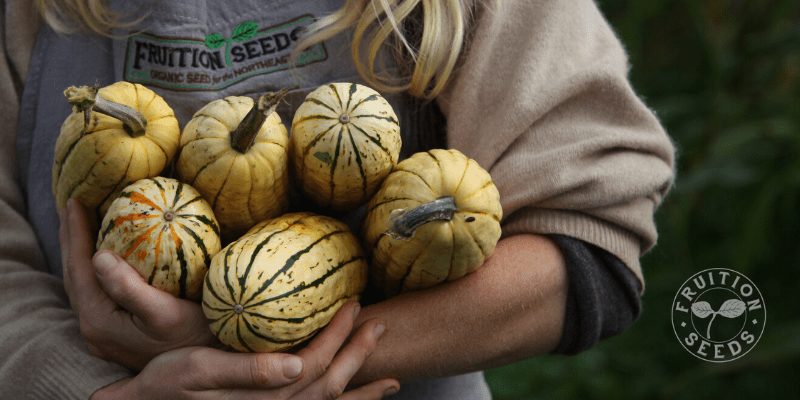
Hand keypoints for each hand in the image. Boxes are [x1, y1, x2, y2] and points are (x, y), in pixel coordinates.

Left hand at [60, 199, 214, 368]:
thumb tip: (98, 256)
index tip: (75, 201)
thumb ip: (129, 287)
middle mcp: (93, 327)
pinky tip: (101, 256)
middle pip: (73, 275)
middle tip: (71, 204)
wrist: (209, 366)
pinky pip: (95, 290)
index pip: (79, 269)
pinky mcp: (114, 330)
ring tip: (79, 224)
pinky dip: (92, 267)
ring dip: (78, 252)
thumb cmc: (194, 336)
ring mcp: (102, 331)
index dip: (75, 234)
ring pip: (82, 283)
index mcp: (99, 320)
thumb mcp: (165, 312)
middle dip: (71, 238)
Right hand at [93, 303, 398, 399]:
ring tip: (390, 378)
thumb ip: (248, 370)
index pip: (314, 365)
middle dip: (357, 355)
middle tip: (379, 324)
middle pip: (330, 385)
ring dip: (360, 389)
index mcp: (264, 397)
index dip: (337, 336)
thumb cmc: (167, 383)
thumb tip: (298, 366)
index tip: (353, 304)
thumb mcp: (198, 371)